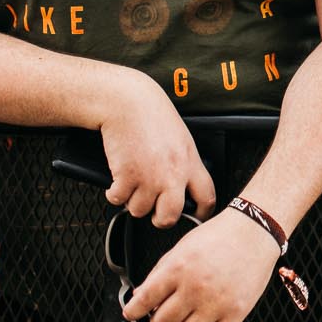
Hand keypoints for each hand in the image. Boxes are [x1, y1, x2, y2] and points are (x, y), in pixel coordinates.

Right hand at [97, 72, 216, 226]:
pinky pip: (118, 200)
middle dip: (159, 218)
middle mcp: (172, 174)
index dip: (202, 212)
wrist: (128, 102)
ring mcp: (148, 178)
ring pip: (138, 210)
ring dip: (132, 201)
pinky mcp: (126, 176)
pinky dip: (114, 193)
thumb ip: (184, 164)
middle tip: (153, 210)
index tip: (195, 217)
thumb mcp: (181, 139)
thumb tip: (183, 187)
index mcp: (190, 163)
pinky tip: (116, 181)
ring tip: (131, 183)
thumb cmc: (153, 116)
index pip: (207, 197)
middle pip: (169, 217)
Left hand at [123, 207, 280, 321]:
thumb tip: (141, 295)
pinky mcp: (236, 312)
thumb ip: (160, 273)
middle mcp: (195, 287)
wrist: (254, 231)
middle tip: (166, 310)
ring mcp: (216, 302)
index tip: (131, 314)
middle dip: (160, 318)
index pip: (144, 300)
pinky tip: (210, 315)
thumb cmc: (219, 236)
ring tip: (189, 313)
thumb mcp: (182, 247)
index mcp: (178, 268)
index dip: (133, 310)